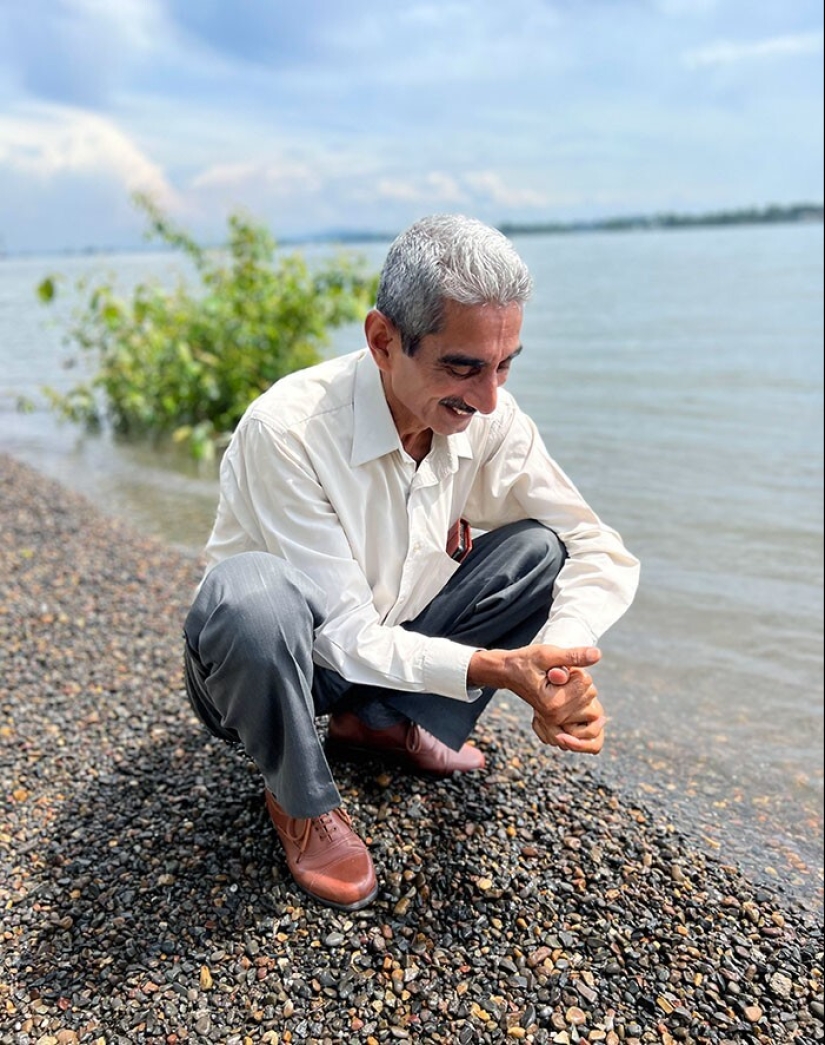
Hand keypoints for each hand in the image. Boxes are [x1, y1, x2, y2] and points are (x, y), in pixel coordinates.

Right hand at [468, 643, 605, 754]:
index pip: (586, 682)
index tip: (556, 669)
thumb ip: (573, 656)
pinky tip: (569, 692)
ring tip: (558, 683)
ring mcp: (558, 719)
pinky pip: (587, 710)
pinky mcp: (559, 719)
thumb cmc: (525, 661)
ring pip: (591, 701)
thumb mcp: (547, 654)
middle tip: (556, 676)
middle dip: (578, 680)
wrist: (508, 673)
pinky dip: (581, 699)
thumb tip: (597, 654)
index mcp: (553, 703)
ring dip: (579, 689)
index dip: (575, 669)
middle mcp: (556, 716)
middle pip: (590, 693)